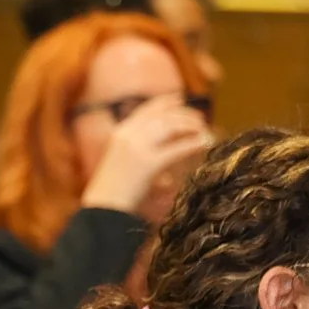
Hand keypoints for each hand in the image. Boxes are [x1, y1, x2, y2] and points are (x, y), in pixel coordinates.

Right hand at [80, 94, 213, 218]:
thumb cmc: (112, 191)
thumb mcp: (122, 161)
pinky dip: (193, 144)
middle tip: (200, 119)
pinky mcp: (148, 163)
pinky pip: (177, 148)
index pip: (147, 109)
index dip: (166, 102)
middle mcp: (128, 135)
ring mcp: (137, 148)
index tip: (181, 99)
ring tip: (204, 131)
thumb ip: (139, 147)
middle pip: (163, 115)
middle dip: (184, 114)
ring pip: (171, 126)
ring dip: (191, 126)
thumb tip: (167, 142)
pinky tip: (205, 143)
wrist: (102, 209)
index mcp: (120, 132)